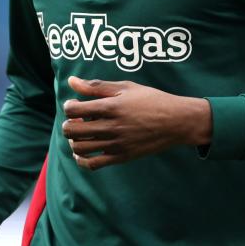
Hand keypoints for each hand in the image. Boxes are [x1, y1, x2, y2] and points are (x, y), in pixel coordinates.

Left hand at [62, 76, 211, 170]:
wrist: (175, 121)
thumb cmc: (151, 100)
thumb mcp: (126, 87)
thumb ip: (97, 86)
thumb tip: (71, 81)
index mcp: (111, 107)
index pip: (73, 109)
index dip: (69, 106)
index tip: (75, 104)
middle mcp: (111, 127)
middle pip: (72, 130)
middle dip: (69, 124)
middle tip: (77, 120)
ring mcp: (116, 144)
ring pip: (79, 148)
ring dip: (74, 141)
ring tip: (82, 134)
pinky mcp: (121, 157)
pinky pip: (92, 164)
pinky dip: (82, 160)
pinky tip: (84, 151)